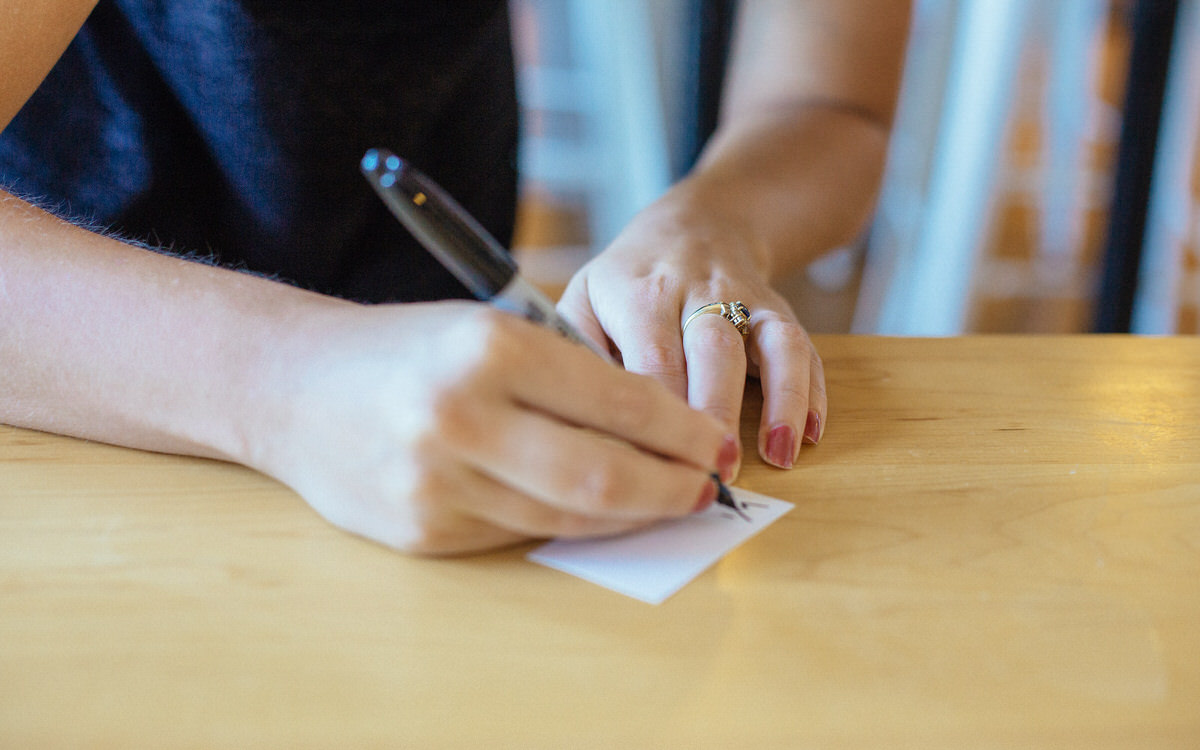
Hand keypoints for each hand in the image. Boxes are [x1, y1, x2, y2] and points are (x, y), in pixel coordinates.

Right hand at [247, 301, 731, 554]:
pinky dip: (568, 522)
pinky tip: (590, 508)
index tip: (714, 444)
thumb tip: (663, 431)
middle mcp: (461, 419)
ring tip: (662, 500)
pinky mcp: (423, 534)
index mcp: (488, 349)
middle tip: (704, 487)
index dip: (681, 433)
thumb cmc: (406, 347)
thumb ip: (570, 375)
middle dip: (672, 488)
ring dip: (630, 515)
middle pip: (602, 477)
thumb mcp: (490, 327)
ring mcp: (437, 485)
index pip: (617, 403)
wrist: (292, 389)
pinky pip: (522, 533)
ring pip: (567, 517)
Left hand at [557, 203, 826, 479]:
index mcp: (639, 291)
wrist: (694, 225)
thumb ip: (573, 350)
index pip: (653, 354)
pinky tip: (807, 433)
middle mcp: (697, 289)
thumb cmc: (626, 283)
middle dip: (716, 408)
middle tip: (713, 470)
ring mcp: (745, 298)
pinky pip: (803, 345)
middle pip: (713, 348)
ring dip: (779, 399)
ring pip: (770, 343)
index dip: (661, 409)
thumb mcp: (584, 297)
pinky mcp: (778, 311)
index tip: (657, 462)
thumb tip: (571, 415)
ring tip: (777, 456)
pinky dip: (810, 390)